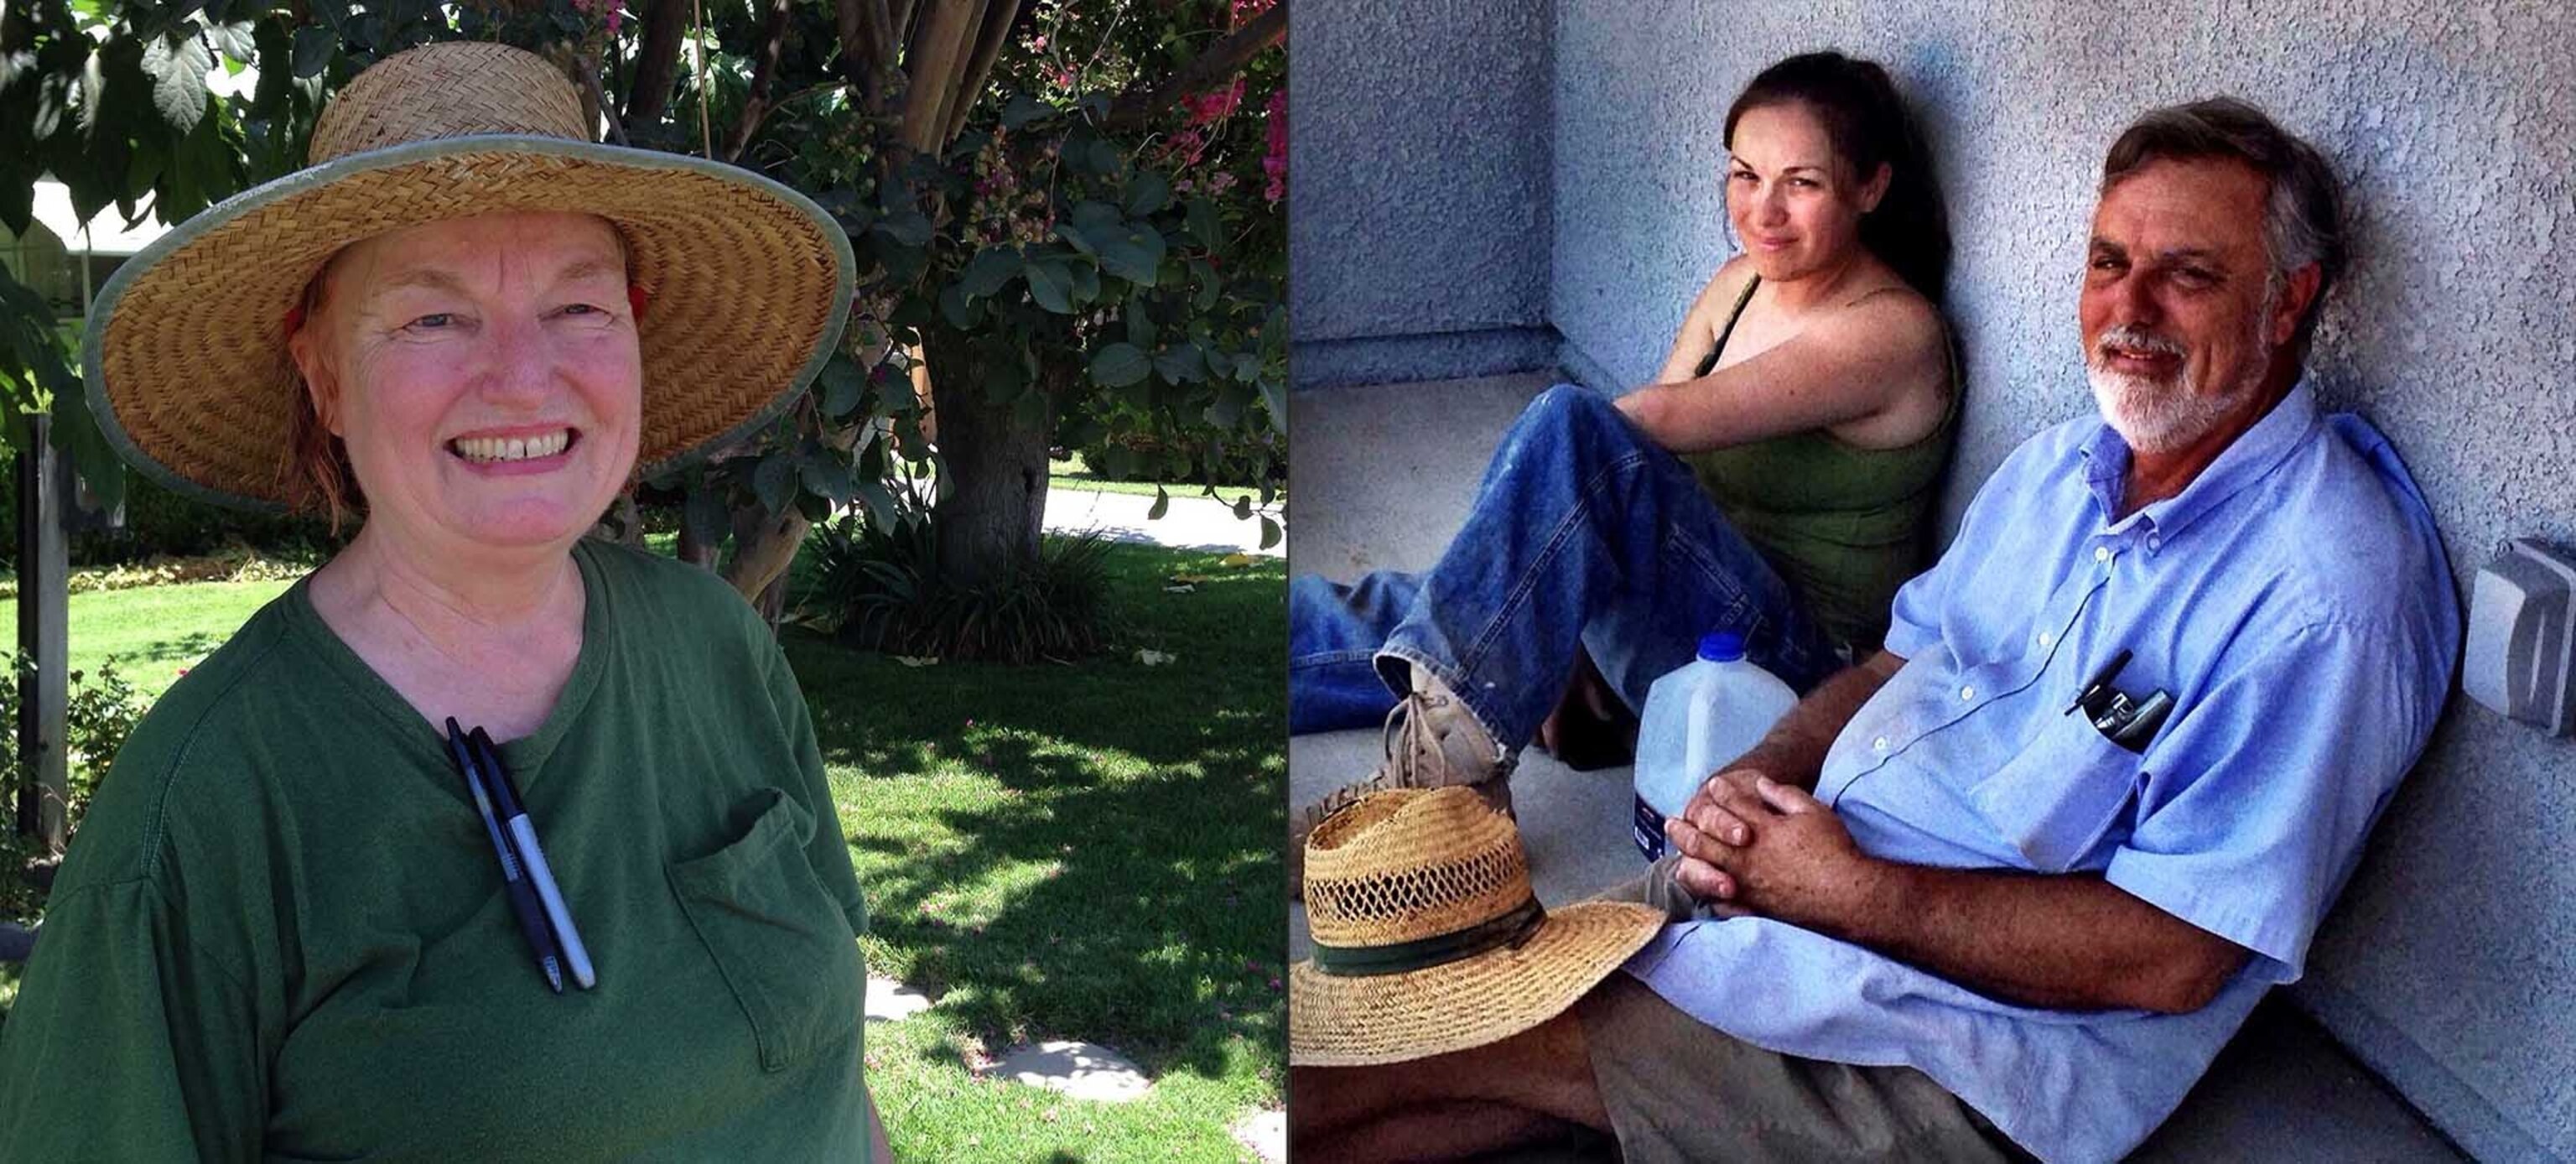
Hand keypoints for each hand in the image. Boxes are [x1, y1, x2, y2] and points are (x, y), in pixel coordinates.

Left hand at [1665, 773, 1874, 928]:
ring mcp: (1748, 883)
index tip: (1713, 785)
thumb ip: (1782, 795)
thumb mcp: (1813, 811)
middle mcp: (1748, 856)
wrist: (1847, 894)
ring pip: (1706, 868)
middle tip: (1673, 821)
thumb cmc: (1834, 850)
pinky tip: (1701, 886)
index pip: (1733, 805)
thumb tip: (1760, 783)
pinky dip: (1707, 891)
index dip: (1722, 792)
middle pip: (1706, 839)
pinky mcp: (1754, 906)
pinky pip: (1721, 901)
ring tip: (1677, 851)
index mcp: (1762, 830)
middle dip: (1687, 827)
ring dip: (1688, 856)